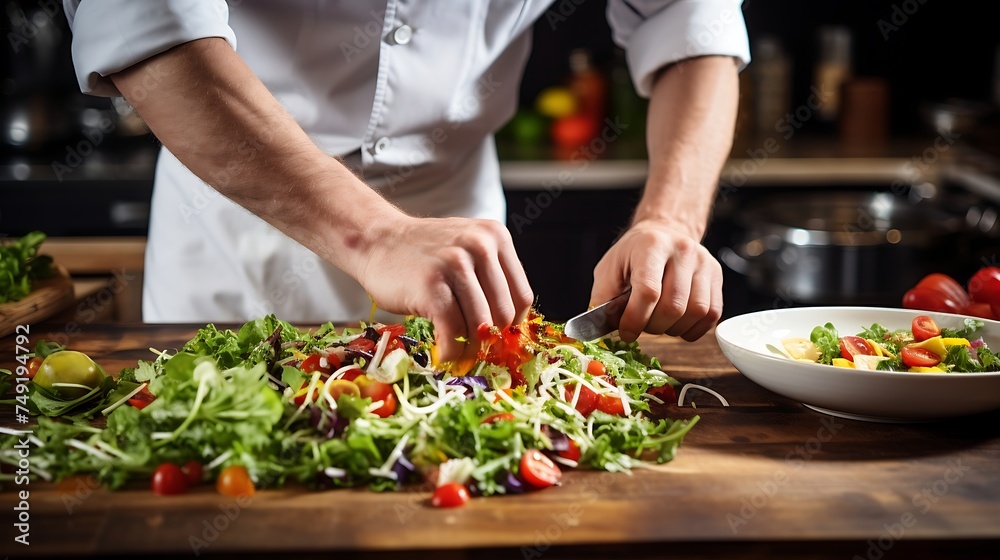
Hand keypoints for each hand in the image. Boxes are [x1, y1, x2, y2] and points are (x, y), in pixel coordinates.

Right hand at [357, 215, 533, 362]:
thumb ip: (490, 277)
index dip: (512, 325)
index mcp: (495, 237)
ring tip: (460, 355)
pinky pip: (453, 331)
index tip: (498, 339)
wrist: (376, 241)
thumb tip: (509, 329)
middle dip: (491, 340)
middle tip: (476, 352)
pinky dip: (452, 352)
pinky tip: (445, 356)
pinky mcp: (431, 286)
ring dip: (471, 349)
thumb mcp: (466, 249)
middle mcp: (480, 246)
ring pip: (481, 325)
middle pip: (504, 313)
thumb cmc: (423, 254)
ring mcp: (455, 264)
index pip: (522, 296)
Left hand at [591, 218, 722, 341]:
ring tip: (659, 323)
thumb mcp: (609, 269)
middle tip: (642, 325)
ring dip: (674, 329)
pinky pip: (712, 314)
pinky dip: (694, 328)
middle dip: (654, 326)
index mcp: (651, 245)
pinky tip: (677, 323)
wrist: (664, 233)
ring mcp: (704, 262)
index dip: (636, 319)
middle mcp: (682, 251)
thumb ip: (604, 298)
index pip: (649, 291)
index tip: (626, 332)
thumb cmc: (633, 255)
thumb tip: (605, 327)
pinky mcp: (717, 275)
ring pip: (697, 312)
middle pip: (674, 306)